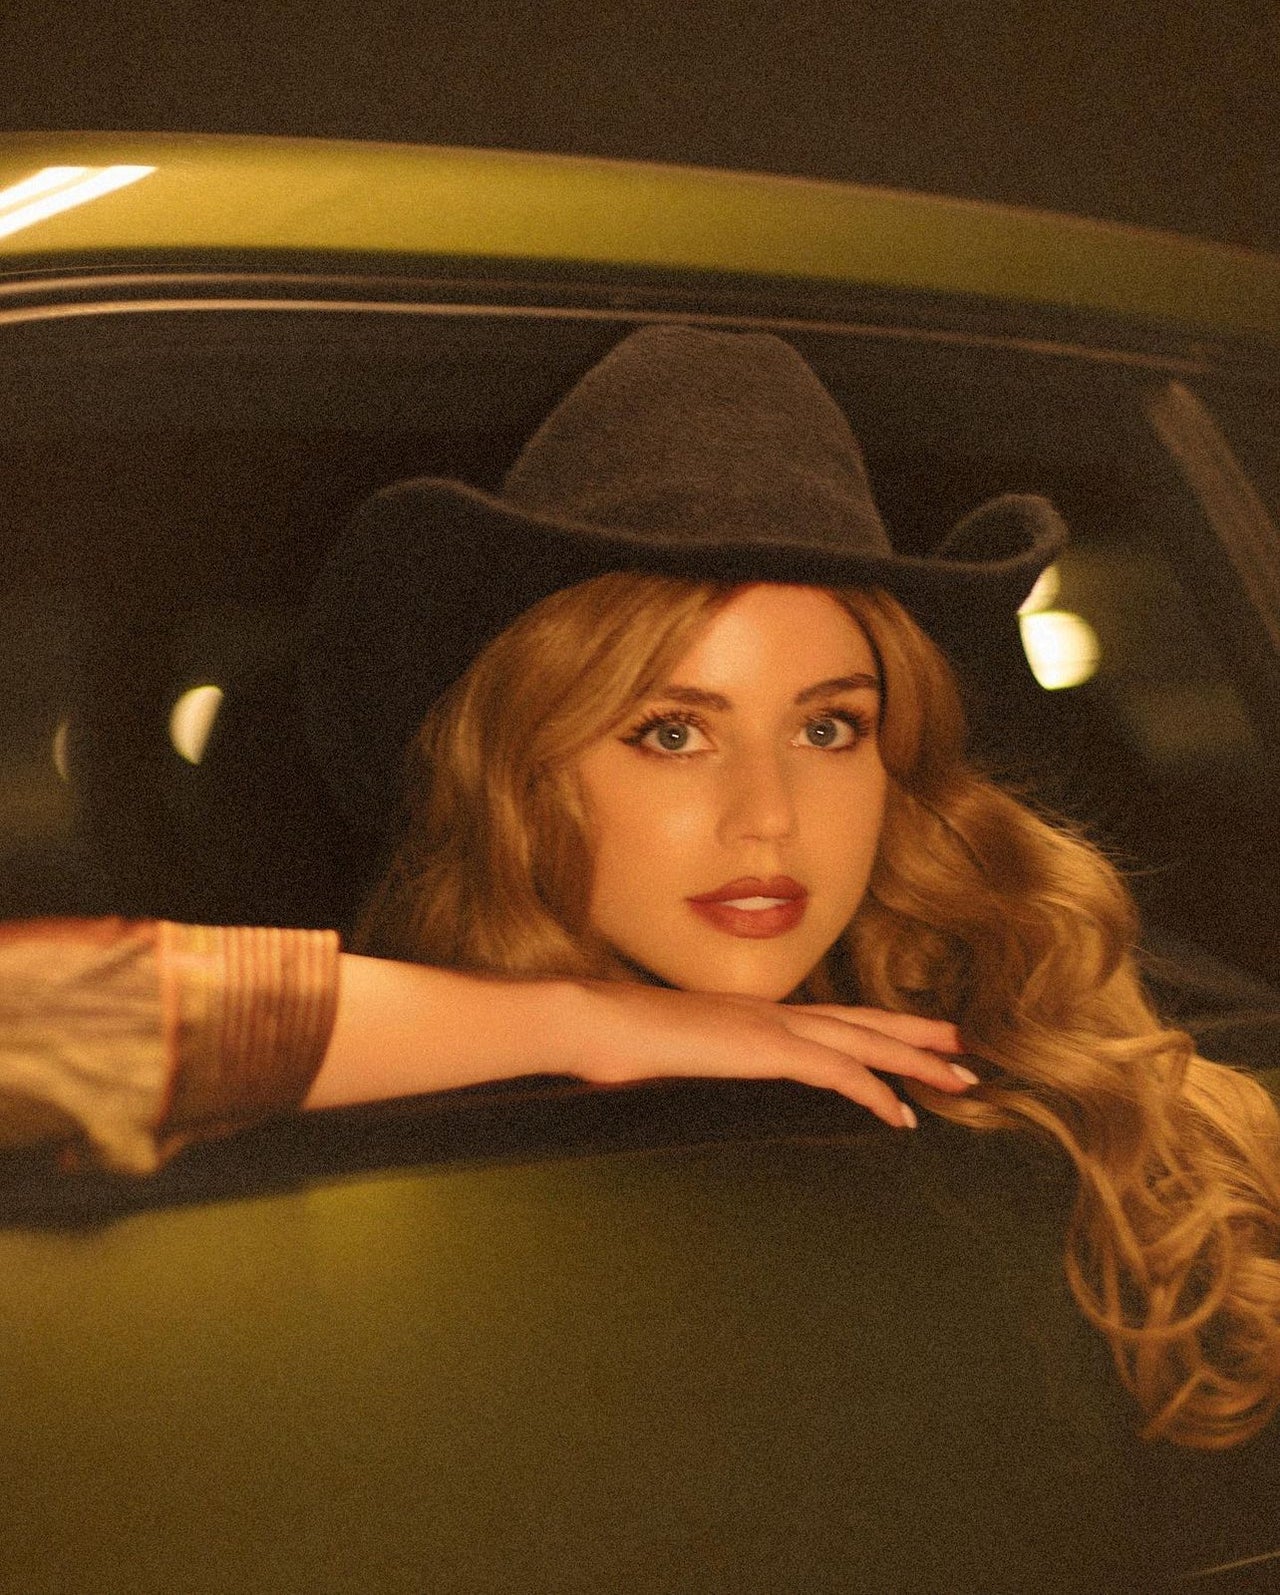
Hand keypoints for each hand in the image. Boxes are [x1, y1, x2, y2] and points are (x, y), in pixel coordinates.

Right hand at [567, 981, 977, 1129]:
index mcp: (752, 1014)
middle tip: (963, 1049)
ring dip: (914, 1062)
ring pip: (862, 1042)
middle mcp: (770, 1013)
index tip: (915, 1036)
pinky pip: (835, 1072)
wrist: (596, 1021)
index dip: (877, 1027)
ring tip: (958, 1079)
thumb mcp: (676, 1054)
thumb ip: (704, 1060)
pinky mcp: (763, 1049)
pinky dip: (874, 1091)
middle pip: (861, 1023)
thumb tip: (708, 1074)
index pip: (830, 1020)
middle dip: (916, 1036)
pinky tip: (900, 1115)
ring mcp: (769, 1027)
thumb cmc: (619, 1042)